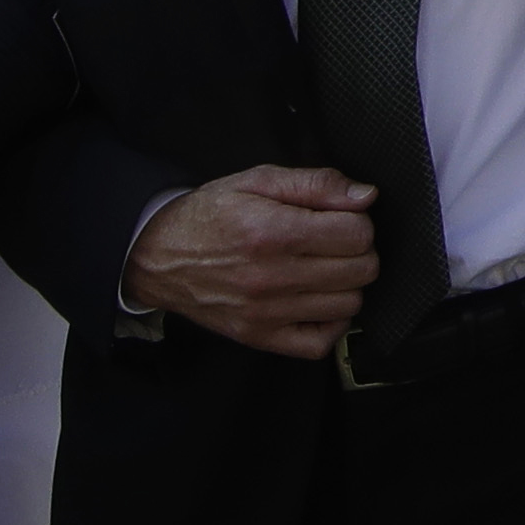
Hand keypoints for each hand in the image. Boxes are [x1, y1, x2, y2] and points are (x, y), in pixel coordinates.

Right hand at [121, 164, 379, 355]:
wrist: (159, 256)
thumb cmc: (209, 216)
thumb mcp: (257, 181)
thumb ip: (316, 184)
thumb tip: (365, 197)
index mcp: (273, 232)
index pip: (357, 234)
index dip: (357, 221)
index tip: (340, 218)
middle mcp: (271, 277)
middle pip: (361, 270)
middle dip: (358, 250)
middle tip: (334, 242)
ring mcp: (267, 313)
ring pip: (350, 305)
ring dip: (347, 285)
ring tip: (325, 268)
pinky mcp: (259, 337)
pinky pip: (321, 343)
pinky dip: (331, 323)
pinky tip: (319, 301)